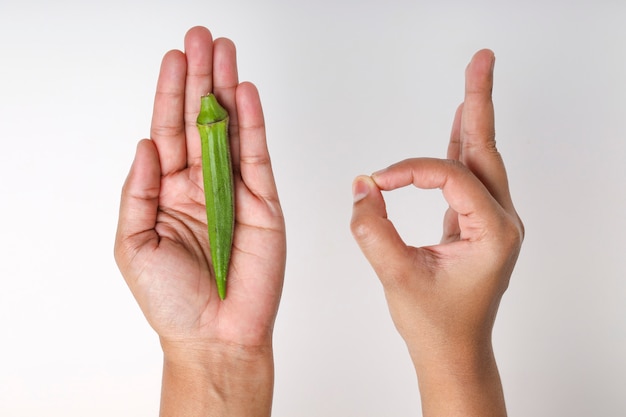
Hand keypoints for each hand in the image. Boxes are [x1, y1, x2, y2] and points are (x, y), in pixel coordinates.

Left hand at [114, 26, 284, 416]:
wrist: (215, 336)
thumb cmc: (172, 301)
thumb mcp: (133, 244)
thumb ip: (139, 190)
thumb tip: (146, 144)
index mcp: (169, 192)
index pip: (169, 131)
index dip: (170, 93)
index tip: (176, 57)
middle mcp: (202, 185)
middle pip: (201, 120)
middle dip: (201, 77)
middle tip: (203, 37)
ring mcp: (235, 191)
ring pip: (231, 129)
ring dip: (228, 89)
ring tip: (226, 52)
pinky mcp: (265, 202)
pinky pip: (257, 155)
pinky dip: (253, 123)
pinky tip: (247, 93)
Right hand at [350, 50, 522, 415]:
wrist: (454, 352)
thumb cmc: (434, 323)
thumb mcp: (396, 275)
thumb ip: (372, 228)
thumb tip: (361, 186)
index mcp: (492, 231)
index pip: (450, 176)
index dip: (409, 171)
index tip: (376, 183)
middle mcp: (501, 221)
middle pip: (485, 149)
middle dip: (478, 102)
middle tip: (482, 59)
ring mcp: (492, 221)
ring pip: (480, 159)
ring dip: (472, 120)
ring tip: (473, 81)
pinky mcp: (477, 224)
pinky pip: (470, 177)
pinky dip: (461, 148)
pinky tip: (458, 125)